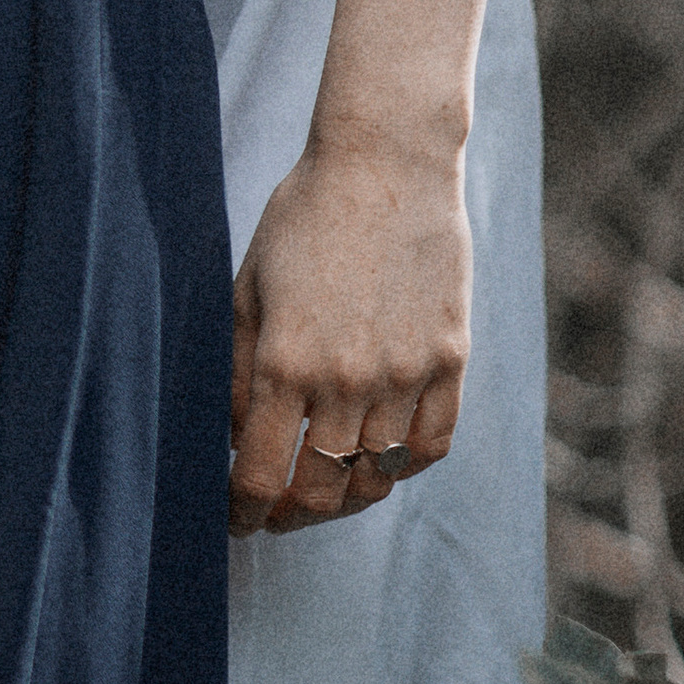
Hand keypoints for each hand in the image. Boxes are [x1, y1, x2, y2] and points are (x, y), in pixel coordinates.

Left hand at [227, 130, 470, 536]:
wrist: (385, 164)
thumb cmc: (303, 218)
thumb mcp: (248, 288)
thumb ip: (237, 371)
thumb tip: (232, 438)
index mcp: (287, 362)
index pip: (262, 475)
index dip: (243, 511)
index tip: (234, 520)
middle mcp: (349, 379)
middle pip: (321, 491)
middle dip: (290, 516)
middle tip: (274, 514)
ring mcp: (407, 373)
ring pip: (378, 478)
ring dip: (345, 497)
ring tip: (323, 490)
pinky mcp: (450, 360)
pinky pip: (431, 445)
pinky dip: (403, 466)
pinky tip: (379, 459)